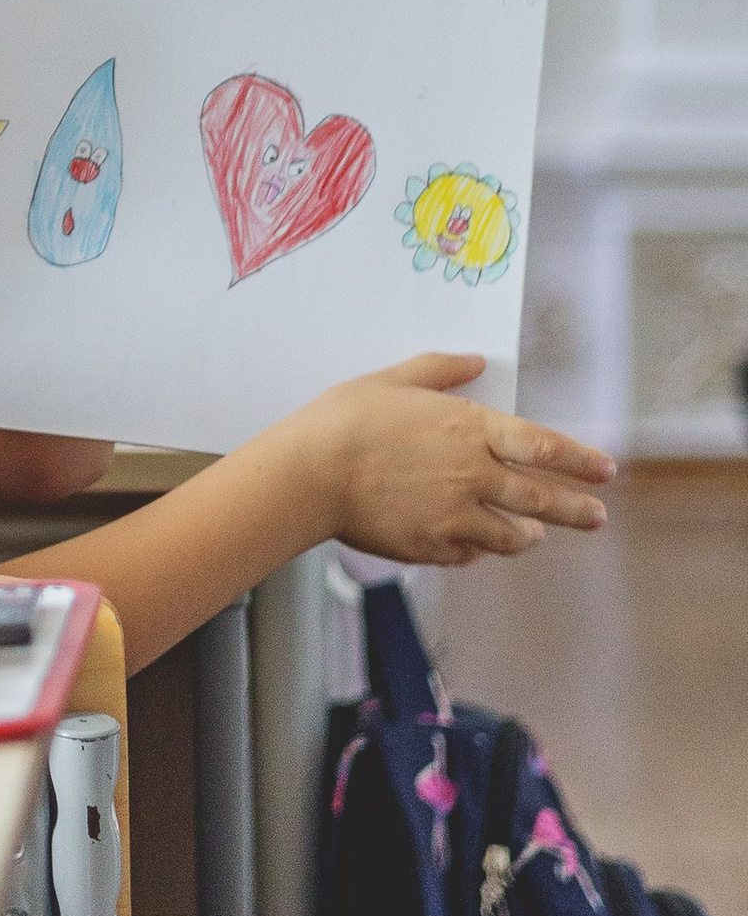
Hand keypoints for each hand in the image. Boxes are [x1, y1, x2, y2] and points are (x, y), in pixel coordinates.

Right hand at [308, 353, 612, 569]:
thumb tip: (475, 360)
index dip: (580, 461)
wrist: (310, 474)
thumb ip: (441, 370)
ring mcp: (455, 517)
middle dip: (576, 510)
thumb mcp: (393, 379)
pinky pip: (468, 554)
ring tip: (535, 537)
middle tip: (596, 517)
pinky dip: (477, 550)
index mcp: (471, 430)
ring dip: (528, 536)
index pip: (545, 448)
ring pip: (510, 535)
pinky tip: (475, 545)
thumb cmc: (346, 419)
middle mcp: (474, 477)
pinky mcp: (430, 547)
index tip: (605, 471)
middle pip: (542, 499)